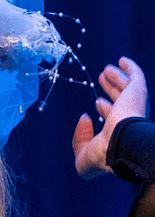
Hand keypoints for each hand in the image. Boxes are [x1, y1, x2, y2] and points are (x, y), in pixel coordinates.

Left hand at [73, 56, 148, 178]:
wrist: (118, 146)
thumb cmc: (101, 155)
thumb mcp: (83, 155)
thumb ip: (80, 139)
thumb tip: (84, 117)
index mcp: (119, 133)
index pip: (113, 118)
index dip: (105, 109)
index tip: (97, 103)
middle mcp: (129, 119)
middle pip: (120, 99)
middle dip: (110, 90)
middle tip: (101, 80)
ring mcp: (134, 105)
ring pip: (126, 86)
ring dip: (115, 78)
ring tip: (104, 71)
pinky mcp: (137, 92)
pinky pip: (135, 75)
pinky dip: (129, 67)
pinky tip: (121, 60)